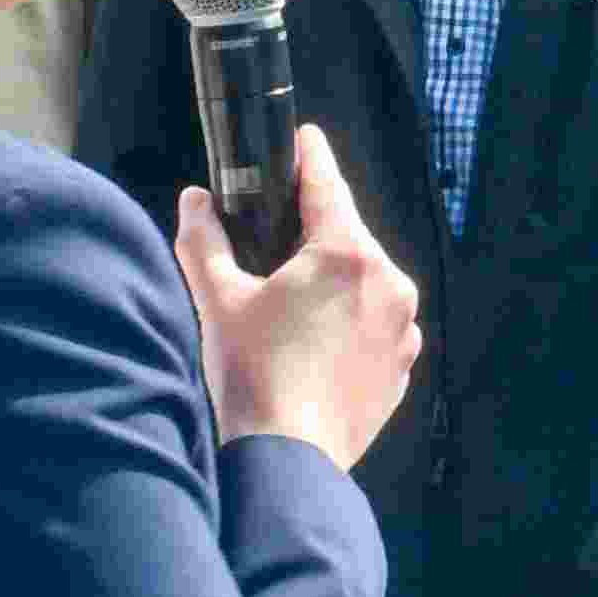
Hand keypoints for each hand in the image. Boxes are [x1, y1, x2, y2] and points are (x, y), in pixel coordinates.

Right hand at [183, 122, 423, 468]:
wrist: (290, 459)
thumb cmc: (253, 374)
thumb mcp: (217, 300)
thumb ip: (203, 240)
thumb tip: (193, 201)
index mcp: (345, 253)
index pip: (327, 183)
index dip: (309, 156)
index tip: (303, 137)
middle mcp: (388, 281)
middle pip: (347, 235)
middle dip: (313, 234)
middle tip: (275, 246)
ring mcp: (403, 325)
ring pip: (365, 281)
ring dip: (334, 282)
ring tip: (291, 307)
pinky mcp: (403, 363)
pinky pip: (377, 324)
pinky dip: (350, 322)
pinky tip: (314, 344)